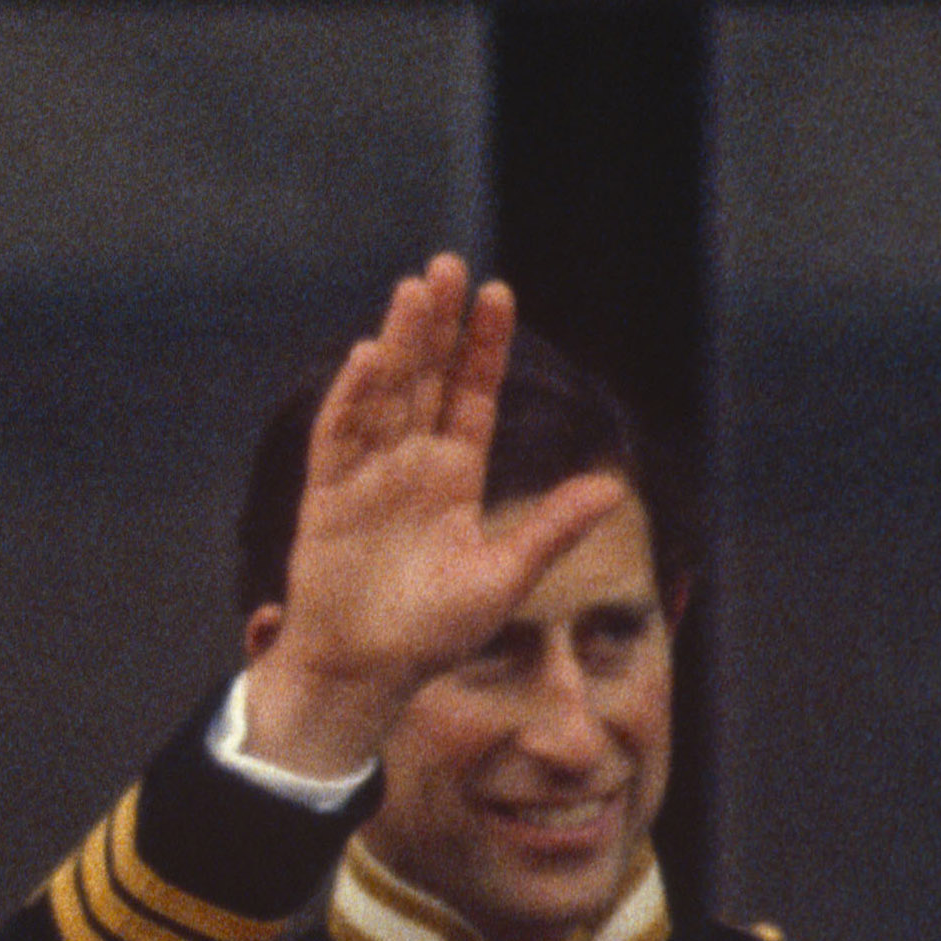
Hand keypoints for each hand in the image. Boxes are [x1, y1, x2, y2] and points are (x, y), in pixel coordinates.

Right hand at [241, 257, 631, 780]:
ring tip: (414, 289)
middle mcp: (410, 466)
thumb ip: (552, 527)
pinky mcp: (327, 496)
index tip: (499, 294)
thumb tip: (613, 486)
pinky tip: (371, 357)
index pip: (472, 397)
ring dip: (399, 342)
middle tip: (448, 265)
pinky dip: (353, 397)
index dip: (485, 348)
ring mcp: (366, 476)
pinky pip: (340, 436)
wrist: (365, 674)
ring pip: (386, 394)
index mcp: (453, 479)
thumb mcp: (505, 577)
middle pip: (426, 380)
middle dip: (438, 324)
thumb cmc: (432, 635)